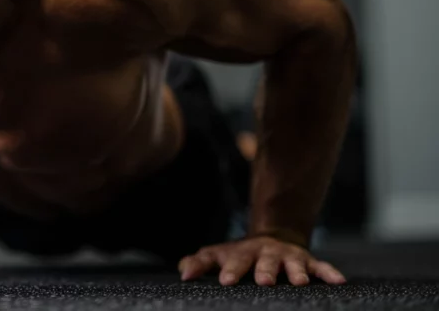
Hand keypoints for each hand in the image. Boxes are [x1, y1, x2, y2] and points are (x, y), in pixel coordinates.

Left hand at [177, 236, 346, 285]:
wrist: (271, 239)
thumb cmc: (239, 255)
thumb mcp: (217, 256)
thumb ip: (199, 263)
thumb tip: (183, 273)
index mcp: (242, 253)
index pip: (234, 261)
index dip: (229, 270)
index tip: (225, 281)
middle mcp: (265, 253)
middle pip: (264, 261)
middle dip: (264, 271)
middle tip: (263, 281)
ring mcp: (287, 256)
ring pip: (293, 263)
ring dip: (296, 272)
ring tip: (300, 282)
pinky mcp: (307, 260)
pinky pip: (320, 266)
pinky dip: (329, 273)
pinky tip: (338, 281)